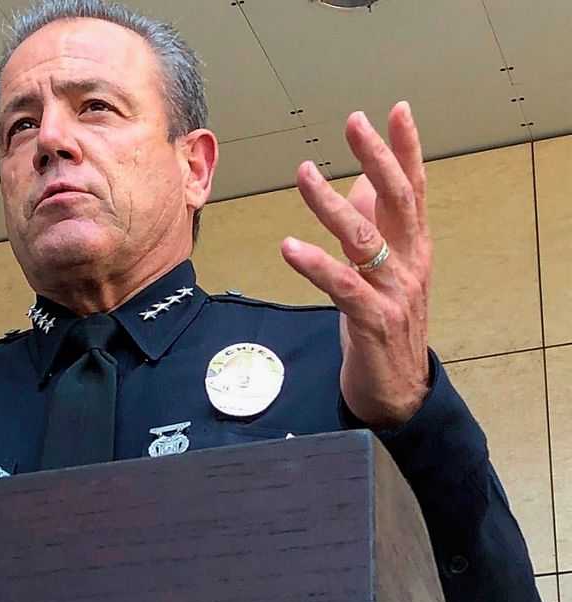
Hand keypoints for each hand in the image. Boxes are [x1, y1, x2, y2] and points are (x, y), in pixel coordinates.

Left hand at [281, 102, 430, 428]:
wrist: (397, 390)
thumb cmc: (383, 323)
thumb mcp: (382, 270)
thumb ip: (376, 225)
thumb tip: (363, 182)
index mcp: (412, 247)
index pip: (413, 188)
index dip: (407, 148)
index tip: (397, 109)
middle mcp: (409, 263)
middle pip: (397, 200)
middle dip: (378, 157)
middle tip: (355, 122)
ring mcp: (394, 292)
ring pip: (364, 238)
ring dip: (331, 203)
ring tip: (304, 173)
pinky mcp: (372, 320)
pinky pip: (342, 285)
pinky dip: (315, 263)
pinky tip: (289, 246)